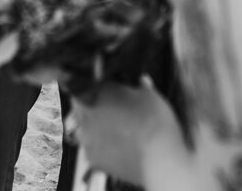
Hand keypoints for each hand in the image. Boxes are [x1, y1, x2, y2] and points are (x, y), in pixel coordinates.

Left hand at [72, 79, 189, 187]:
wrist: (159, 160)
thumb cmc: (154, 123)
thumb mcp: (150, 94)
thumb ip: (140, 85)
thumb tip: (140, 81)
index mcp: (94, 94)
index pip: (84, 84)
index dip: (95, 84)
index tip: (106, 86)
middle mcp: (85, 116)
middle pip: (82, 106)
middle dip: (94, 105)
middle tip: (113, 106)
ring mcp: (87, 140)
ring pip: (85, 128)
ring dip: (96, 126)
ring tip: (117, 127)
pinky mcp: (93, 160)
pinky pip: (92, 148)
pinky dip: (101, 146)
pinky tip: (117, 144)